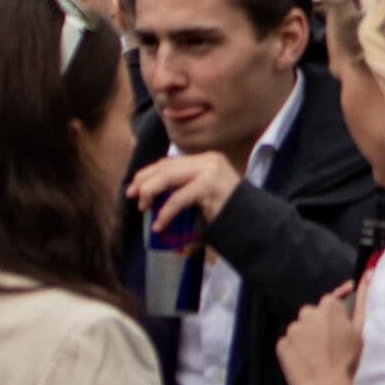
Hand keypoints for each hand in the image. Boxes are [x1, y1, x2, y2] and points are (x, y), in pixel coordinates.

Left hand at [126, 151, 241, 228]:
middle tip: (132, 197)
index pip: (170, 162)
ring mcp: (210, 171)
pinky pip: (178, 199)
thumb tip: (153, 192)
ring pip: (168, 177)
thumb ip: (185, 186)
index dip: (148, 173)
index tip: (134, 187)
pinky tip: (159, 225)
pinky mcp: (210, 186)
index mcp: (206, 159)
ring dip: (150, 192)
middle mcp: (208, 160)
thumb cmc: (227, 210)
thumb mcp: (203, 193)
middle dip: (144, 181)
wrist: (252, 220)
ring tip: (143, 208)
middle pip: (166, 167)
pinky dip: (165, 212)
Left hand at [276, 282, 363, 384]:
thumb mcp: (361, 329)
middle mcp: (308, 313)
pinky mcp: (281, 346)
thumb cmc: (349, 362)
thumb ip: (363, 298)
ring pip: (300, 328)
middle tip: (331, 346)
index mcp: (329, 306)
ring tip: (319, 356)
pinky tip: (307, 362)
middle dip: (320, 325)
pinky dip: (295, 350)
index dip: (336, 316)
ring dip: (307, 337)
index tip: (340, 330)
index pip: (330, 301)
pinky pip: (289, 343)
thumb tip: (369, 273)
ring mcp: (292, 329)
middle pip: (313, 314)